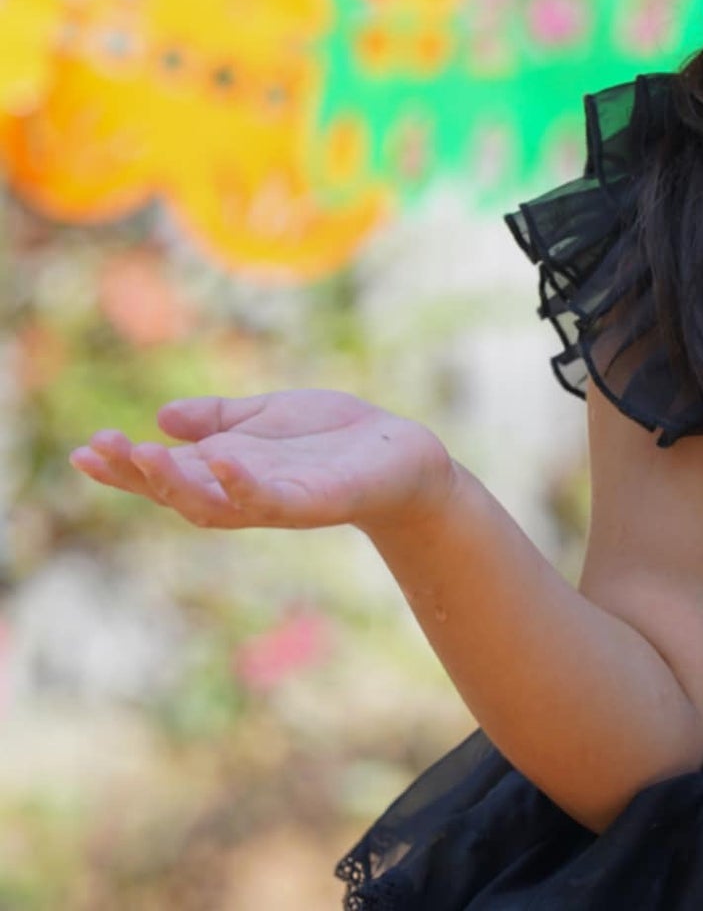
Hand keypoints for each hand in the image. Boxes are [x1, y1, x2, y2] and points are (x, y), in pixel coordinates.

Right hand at [69, 389, 456, 534]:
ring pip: (214, 504)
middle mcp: (243, 494)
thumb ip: (219, 421)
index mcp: (227, 471)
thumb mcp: (268, 417)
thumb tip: (161, 417)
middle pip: (177, 493)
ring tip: (143, 455)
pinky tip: (223, 459)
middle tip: (99, 451)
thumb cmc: (333, 438)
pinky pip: (272, 499)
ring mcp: (276, 501)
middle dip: (136, 475)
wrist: (402, 457)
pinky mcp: (314, 501)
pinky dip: (244, 483)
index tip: (82, 451)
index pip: (166, 472)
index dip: (123, 468)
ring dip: (176, 482)